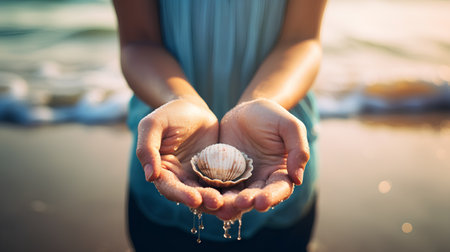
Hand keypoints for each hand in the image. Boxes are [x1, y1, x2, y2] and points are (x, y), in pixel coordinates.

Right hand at [136, 98, 223, 210]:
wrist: (194, 109)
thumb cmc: (170, 114)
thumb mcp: (153, 124)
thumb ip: (146, 148)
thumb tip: (151, 176)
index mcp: (161, 171)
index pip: (169, 188)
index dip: (181, 195)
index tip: (195, 199)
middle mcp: (179, 178)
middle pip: (190, 195)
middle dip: (203, 200)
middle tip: (216, 202)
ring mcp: (198, 177)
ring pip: (207, 193)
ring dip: (217, 200)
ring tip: (229, 202)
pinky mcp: (214, 173)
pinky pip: (222, 184)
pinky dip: (229, 190)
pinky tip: (239, 193)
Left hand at [220, 98, 309, 212]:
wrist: (245, 110)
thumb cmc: (272, 116)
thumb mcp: (290, 126)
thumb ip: (299, 149)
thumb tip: (298, 179)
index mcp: (280, 173)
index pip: (279, 190)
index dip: (271, 197)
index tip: (262, 202)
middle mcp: (261, 181)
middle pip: (256, 197)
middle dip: (248, 202)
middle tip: (240, 203)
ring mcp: (241, 180)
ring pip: (236, 196)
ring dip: (230, 203)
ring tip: (222, 207)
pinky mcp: (223, 175)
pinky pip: (218, 186)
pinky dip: (213, 193)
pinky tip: (206, 196)